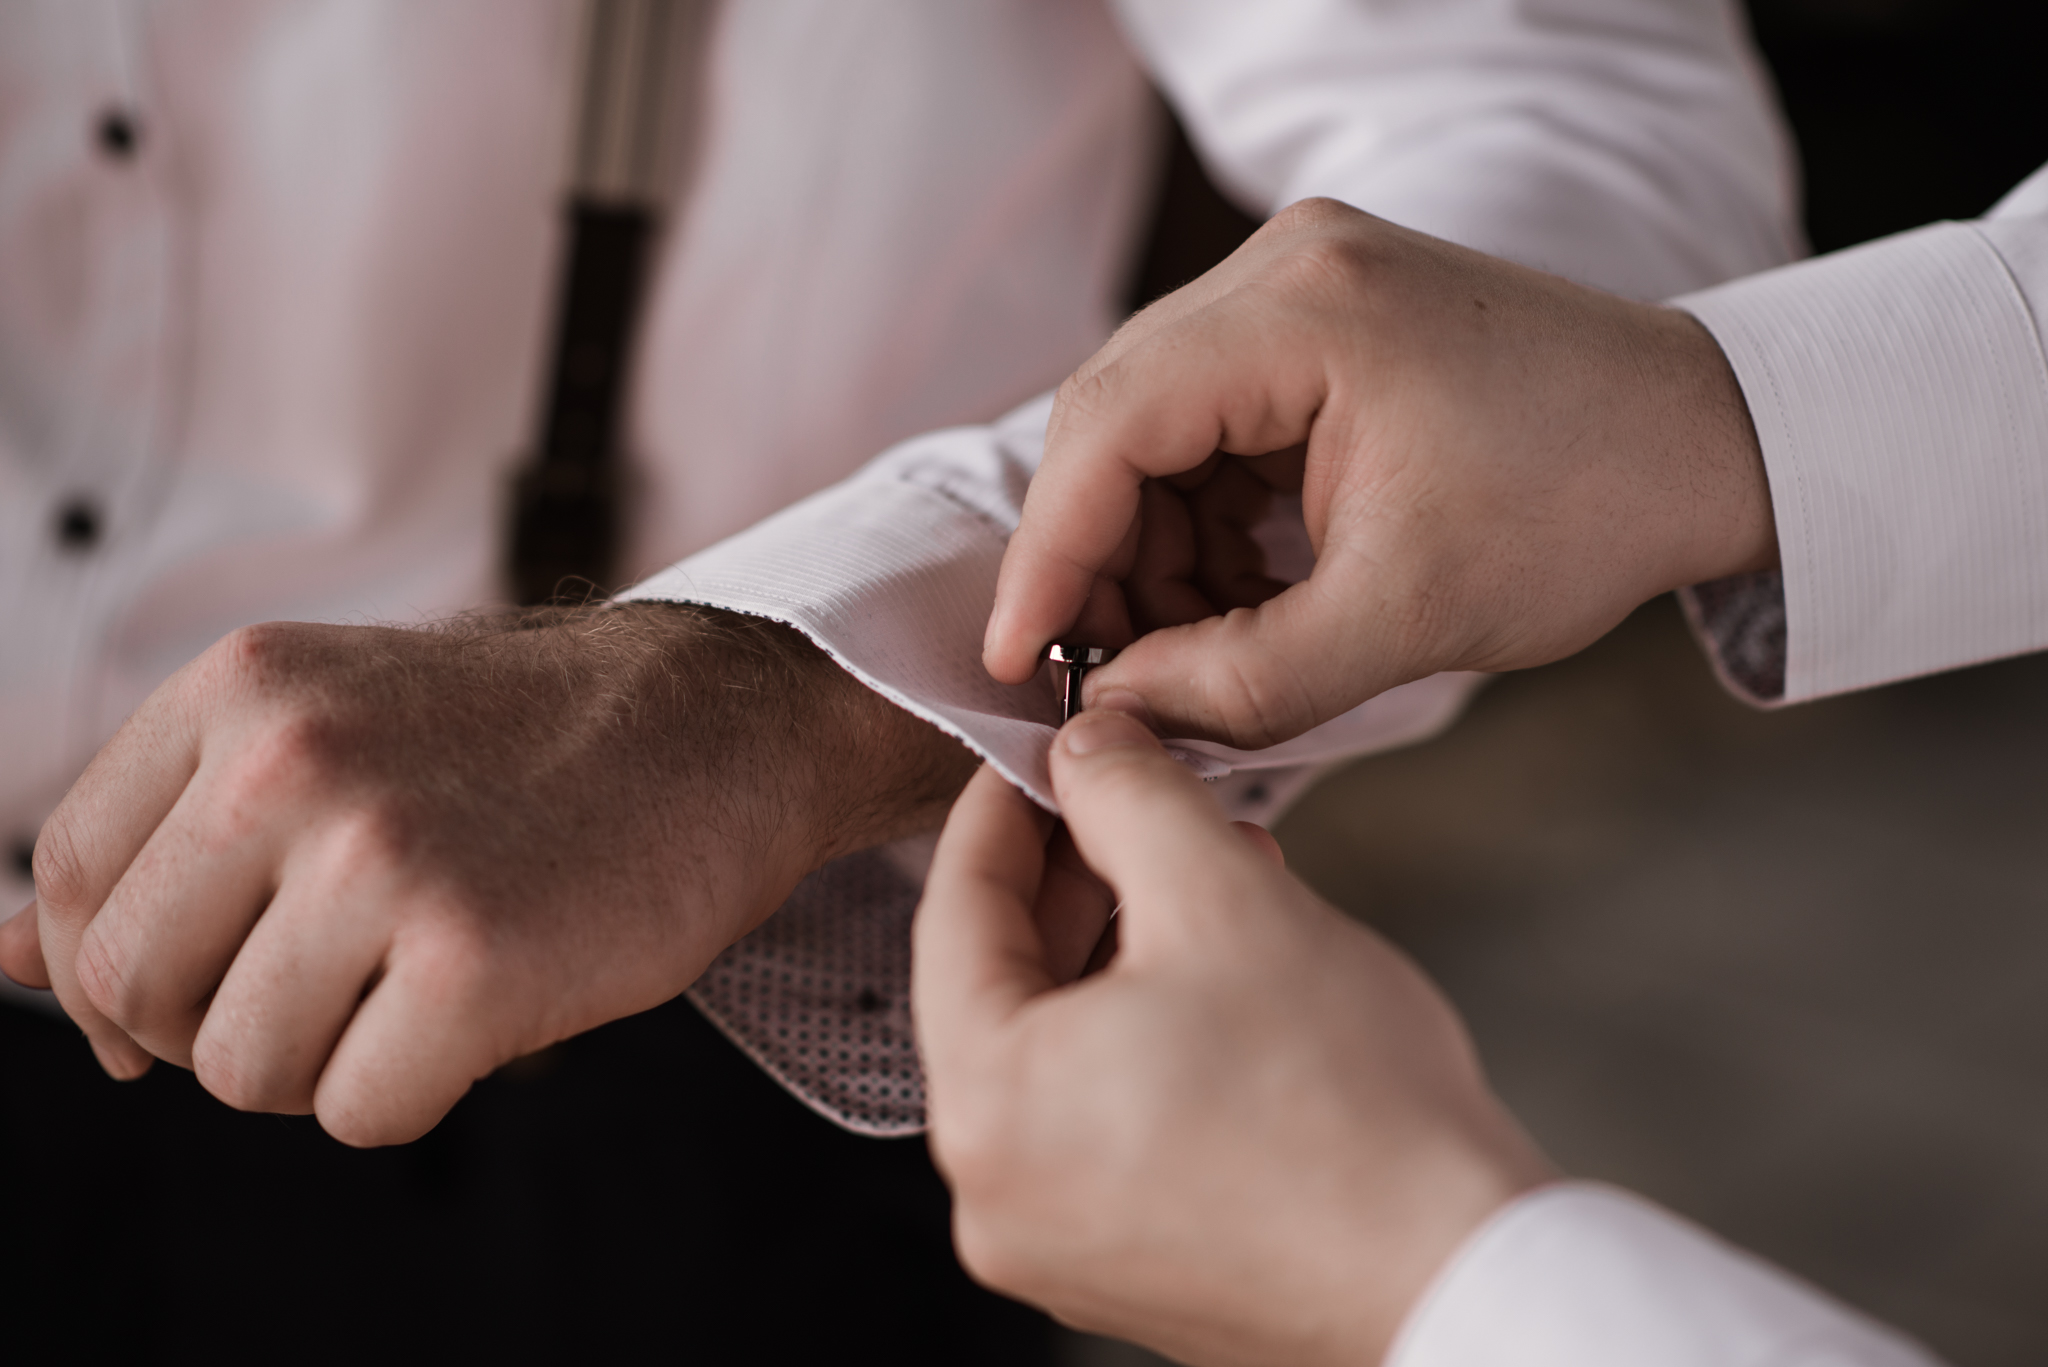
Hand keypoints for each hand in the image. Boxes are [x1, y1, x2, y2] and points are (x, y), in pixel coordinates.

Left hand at [0, 604, 970, 1144]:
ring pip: (243, 1071)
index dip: (100, 975)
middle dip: (214, 1030)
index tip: (177, 1005)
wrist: (725, 721)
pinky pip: (360, 1114)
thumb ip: (174, 833)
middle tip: (329, 996)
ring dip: (324, 1064)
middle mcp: (290, 762)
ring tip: (423, 982)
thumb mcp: (335, 727)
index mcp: (243, 689)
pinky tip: (488, 1007)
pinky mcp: (474, 960)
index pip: (68, 878)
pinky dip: (415, 1091)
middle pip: (134, 991)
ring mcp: (381, 860)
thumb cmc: (530, 738)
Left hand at [914, 711, 1552, 1366]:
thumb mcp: (1224, 896)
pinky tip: (1226, 976)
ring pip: (1062, 1048)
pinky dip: (1146, 1033)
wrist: (1461, 1274)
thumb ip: (1130, 798)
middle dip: (1082, 877)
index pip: (955, 912)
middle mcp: (995, 1191)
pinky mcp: (1127, 1266)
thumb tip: (1083, 746)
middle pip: (1006, 985)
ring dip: (1126, 949)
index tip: (1044, 750)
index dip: (1002, 809)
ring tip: (1215, 875)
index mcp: (987, 1105)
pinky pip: (1103, 1116)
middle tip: (1142, 800)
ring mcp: (1057, 1241)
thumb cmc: (1348, 1105)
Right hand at [983, 198, 1773, 747]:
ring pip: (1152, 423)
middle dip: (1099, 557)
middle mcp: (1285, 266)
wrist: (1705, 440)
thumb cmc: (1581, 510)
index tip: (1015, 660)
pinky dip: (1199, 515)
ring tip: (1188, 652)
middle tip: (1106, 674)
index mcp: (1304, 312)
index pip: (1109, 427)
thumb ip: (1241, 683)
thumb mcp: (1403, 620)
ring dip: (1148, 544)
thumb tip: (1117, 713)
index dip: (1049, 556)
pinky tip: (1230, 597)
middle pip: (1115, 416)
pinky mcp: (1319, 317)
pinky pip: (1208, 420)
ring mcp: (1300, 281)